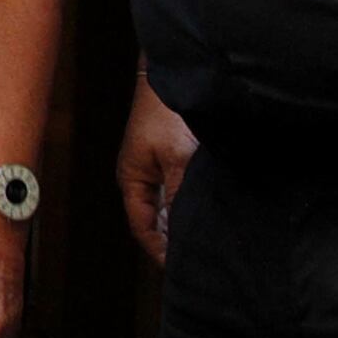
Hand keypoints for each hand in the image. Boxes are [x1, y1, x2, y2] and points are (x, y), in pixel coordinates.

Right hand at [115, 74, 196, 264]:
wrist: (178, 70)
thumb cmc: (168, 109)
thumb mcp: (178, 158)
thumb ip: (179, 195)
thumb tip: (184, 229)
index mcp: (131, 177)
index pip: (143, 227)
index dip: (160, 249)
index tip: (180, 268)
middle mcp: (140, 174)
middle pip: (154, 218)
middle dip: (172, 237)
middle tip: (196, 257)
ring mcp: (154, 162)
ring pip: (167, 202)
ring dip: (181, 218)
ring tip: (203, 237)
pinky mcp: (170, 152)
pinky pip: (177, 186)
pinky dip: (188, 200)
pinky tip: (205, 206)